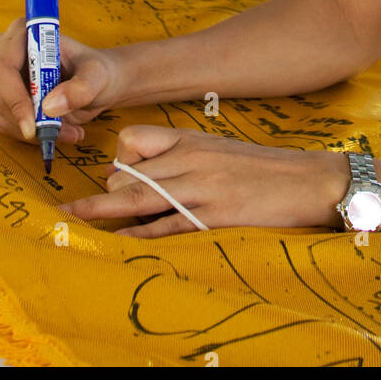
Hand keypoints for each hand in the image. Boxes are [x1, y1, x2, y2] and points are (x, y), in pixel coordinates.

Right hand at [0, 18, 122, 143]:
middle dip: (27, 120)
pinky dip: (31, 134)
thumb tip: (49, 106)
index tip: (33, 125)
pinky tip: (58, 132)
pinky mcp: (2, 98)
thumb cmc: (95, 70)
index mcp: (24, 33)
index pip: (3, 68)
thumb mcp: (96, 76)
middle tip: (62, 132)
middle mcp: (5, 51)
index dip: (13, 98)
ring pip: (2, 113)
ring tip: (70, 132)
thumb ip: (79, 89)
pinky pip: (7, 124)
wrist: (96, 82)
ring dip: (33, 131)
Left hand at [65, 126, 351, 236]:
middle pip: (130, 173)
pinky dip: (138, 234)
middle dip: (108, 192)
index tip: (117, 176)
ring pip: (140, 198)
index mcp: (191, 140)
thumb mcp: (217, 150)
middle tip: (89, 205)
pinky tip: (119, 239)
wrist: (306, 180)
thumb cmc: (260, 168)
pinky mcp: (214, 216)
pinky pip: (167, 226)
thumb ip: (179, 158)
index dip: (120, 159)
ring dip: (103, 211)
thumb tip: (133, 174)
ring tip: (74, 217)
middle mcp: (191, 160)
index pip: (134, 140)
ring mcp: (202, 188)